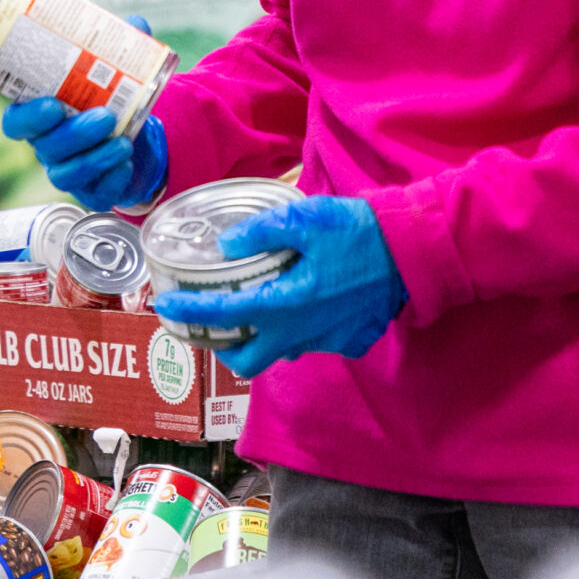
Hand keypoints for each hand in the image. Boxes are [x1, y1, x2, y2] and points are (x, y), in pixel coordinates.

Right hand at [0, 14, 166, 210]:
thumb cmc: (110, 101)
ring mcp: (66, 172)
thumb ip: (124, 48)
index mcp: (42, 116)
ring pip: (67, 174)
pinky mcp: (90, 192)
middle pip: (47, 146)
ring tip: (123, 141)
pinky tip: (126, 165)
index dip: (28, 117)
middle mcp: (47, 146)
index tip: (52, 104)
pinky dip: (111, 180)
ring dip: (95, 158)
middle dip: (75, 133)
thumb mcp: (117, 74)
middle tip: (105, 116)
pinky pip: (94, 194)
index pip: (15, 121)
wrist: (135, 139)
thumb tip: (135, 23)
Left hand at [152, 195, 407, 378]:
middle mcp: (301, 332)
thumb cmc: (358, 230)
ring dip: (262, 338)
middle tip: (211, 322)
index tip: (165, 304)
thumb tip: (227, 245)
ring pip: (281, 352)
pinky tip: (302, 305)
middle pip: (247, 361)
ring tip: (255, 309)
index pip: (223, 314)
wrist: (412, 250)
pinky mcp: (350, 341)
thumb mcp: (303, 217)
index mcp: (284, 303)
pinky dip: (300, 331)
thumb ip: (260, 232)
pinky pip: (314, 344)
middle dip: (221, 347)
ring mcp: (327, 341)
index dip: (189, 311)